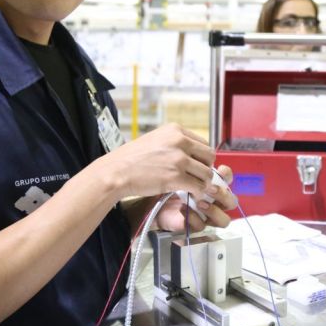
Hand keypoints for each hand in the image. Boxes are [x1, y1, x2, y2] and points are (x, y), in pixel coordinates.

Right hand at [97, 123, 215, 199]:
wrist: (116, 171)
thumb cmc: (132, 158)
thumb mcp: (156, 140)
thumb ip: (174, 143)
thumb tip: (192, 153)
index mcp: (175, 130)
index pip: (203, 143)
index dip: (202, 157)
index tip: (196, 166)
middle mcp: (179, 141)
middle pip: (209, 156)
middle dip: (205, 168)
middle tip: (197, 177)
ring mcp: (178, 159)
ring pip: (206, 173)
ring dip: (203, 183)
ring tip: (195, 188)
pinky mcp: (176, 177)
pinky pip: (198, 186)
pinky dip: (198, 192)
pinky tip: (192, 194)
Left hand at [155, 165, 236, 232]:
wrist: (149, 196)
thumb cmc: (165, 179)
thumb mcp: (178, 167)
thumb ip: (193, 163)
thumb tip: (206, 160)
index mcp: (210, 182)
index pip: (227, 180)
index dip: (227, 175)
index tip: (220, 170)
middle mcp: (211, 199)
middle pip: (231, 201)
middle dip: (223, 194)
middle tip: (210, 189)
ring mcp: (204, 214)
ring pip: (224, 219)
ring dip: (213, 210)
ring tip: (199, 203)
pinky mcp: (194, 225)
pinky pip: (202, 226)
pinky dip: (194, 218)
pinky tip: (183, 209)